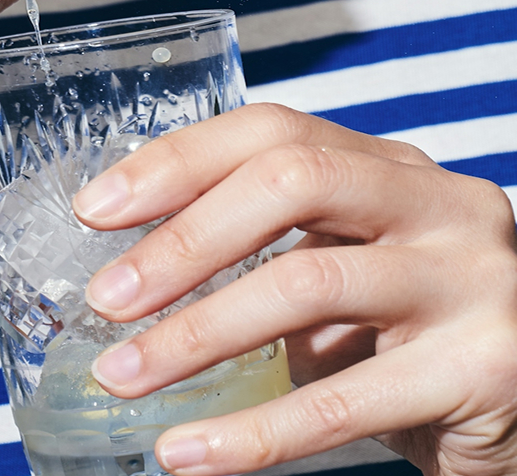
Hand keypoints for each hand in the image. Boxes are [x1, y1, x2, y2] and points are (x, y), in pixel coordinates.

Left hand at [72, 103, 516, 475]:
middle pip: (289, 183)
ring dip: (195, 335)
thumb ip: (268, 246)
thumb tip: (133, 267)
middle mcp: (435, 202)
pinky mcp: (482, 369)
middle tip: (103, 298)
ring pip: (306, 284)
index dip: (176, 162)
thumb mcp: (344, 262)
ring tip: (123, 375)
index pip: (270, 130)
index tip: (96, 209)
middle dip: (181, 241)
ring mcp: (467, 279)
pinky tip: (187, 452)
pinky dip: (252, 431)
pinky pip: (343, 402)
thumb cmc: (408, 325)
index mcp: (388, 165)